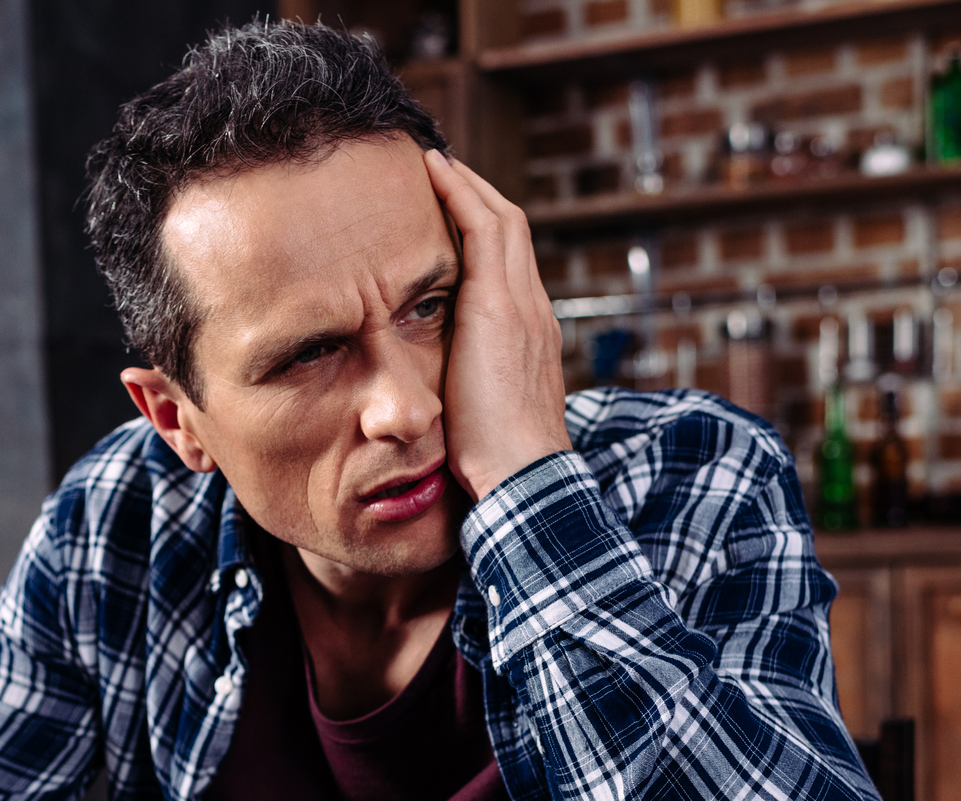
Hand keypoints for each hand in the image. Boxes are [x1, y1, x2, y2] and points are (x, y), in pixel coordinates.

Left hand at [422, 149, 571, 499]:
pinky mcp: (500, 307)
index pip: (507, 267)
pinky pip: (483, 229)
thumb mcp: (475, 417)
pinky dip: (460, 195)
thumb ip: (460, 391)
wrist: (521, 479)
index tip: (448, 213)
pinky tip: (432, 172)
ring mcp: (522, 305)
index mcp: (529, 338)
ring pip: (501, 220)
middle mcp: (534, 312)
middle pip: (510, 231)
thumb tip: (426, 397)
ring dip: (467, 185)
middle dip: (476, 196)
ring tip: (432, 160)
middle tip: (439, 169)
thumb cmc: (492, 466)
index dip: (479, 234)